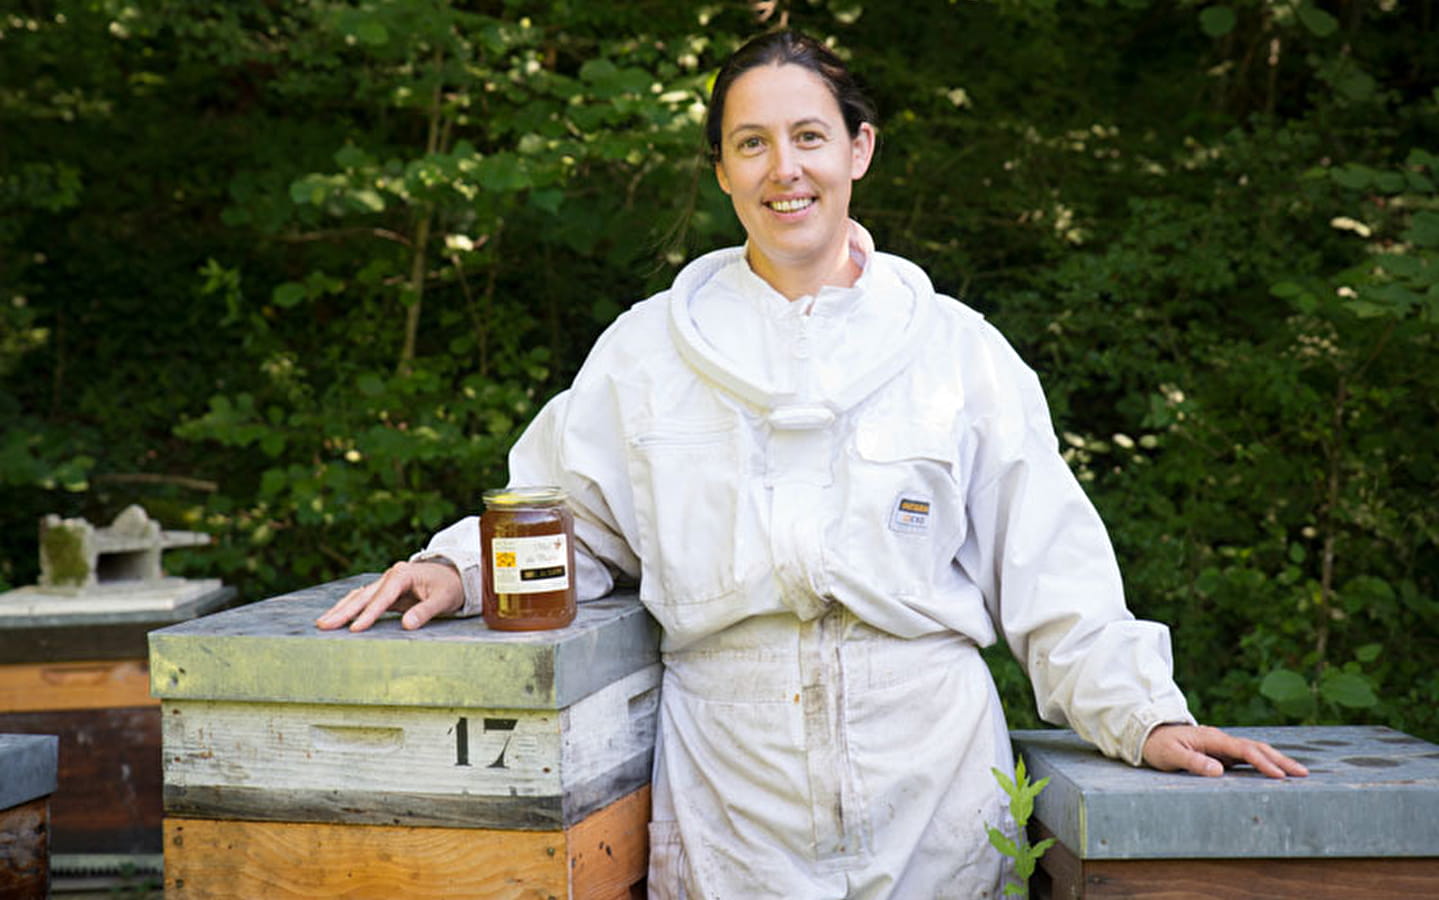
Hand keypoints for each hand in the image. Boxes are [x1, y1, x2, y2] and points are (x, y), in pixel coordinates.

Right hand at [315, 560, 464, 631]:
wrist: (456, 576)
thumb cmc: (450, 587)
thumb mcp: (444, 599)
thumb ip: (425, 611)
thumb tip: (407, 625)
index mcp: (403, 574)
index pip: (383, 597)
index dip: (369, 614)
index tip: (355, 629)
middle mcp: (391, 575)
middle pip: (363, 595)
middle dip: (343, 611)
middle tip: (324, 625)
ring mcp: (386, 582)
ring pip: (359, 596)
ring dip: (341, 610)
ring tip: (323, 623)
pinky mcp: (385, 592)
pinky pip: (364, 600)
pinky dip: (350, 608)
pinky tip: (336, 617)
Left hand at [1142, 724, 1308, 778]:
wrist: (1148, 734)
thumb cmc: (1158, 745)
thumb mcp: (1170, 755)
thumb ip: (1193, 762)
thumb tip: (1220, 771)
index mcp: (1212, 738)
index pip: (1244, 750)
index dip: (1263, 763)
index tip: (1280, 775)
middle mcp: (1221, 739)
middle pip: (1257, 747)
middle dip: (1281, 760)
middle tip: (1303, 773)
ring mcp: (1222, 745)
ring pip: (1255, 750)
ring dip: (1276, 760)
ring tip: (1297, 773)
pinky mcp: (1221, 751)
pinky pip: (1246, 756)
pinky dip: (1264, 762)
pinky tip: (1275, 771)